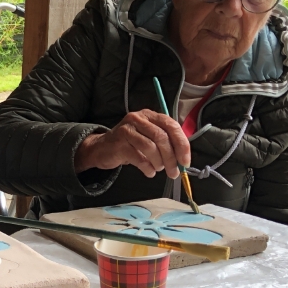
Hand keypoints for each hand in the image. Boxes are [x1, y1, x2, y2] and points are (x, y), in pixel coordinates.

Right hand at [74, 109, 190, 178]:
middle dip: (171, 158)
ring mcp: (126, 130)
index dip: (182, 145)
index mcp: (150, 115)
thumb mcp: (148, 137)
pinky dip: (147, 168)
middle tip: (174, 172)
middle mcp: (138, 118)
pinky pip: (139, 158)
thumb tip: (182, 159)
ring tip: (158, 169)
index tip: (185, 161)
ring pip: (150, 147)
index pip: (171, 126)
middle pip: (161, 137)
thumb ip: (166, 142)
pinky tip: (149, 172)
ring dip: (159, 163)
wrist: (102, 148)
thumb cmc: (130, 144)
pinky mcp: (119, 144)